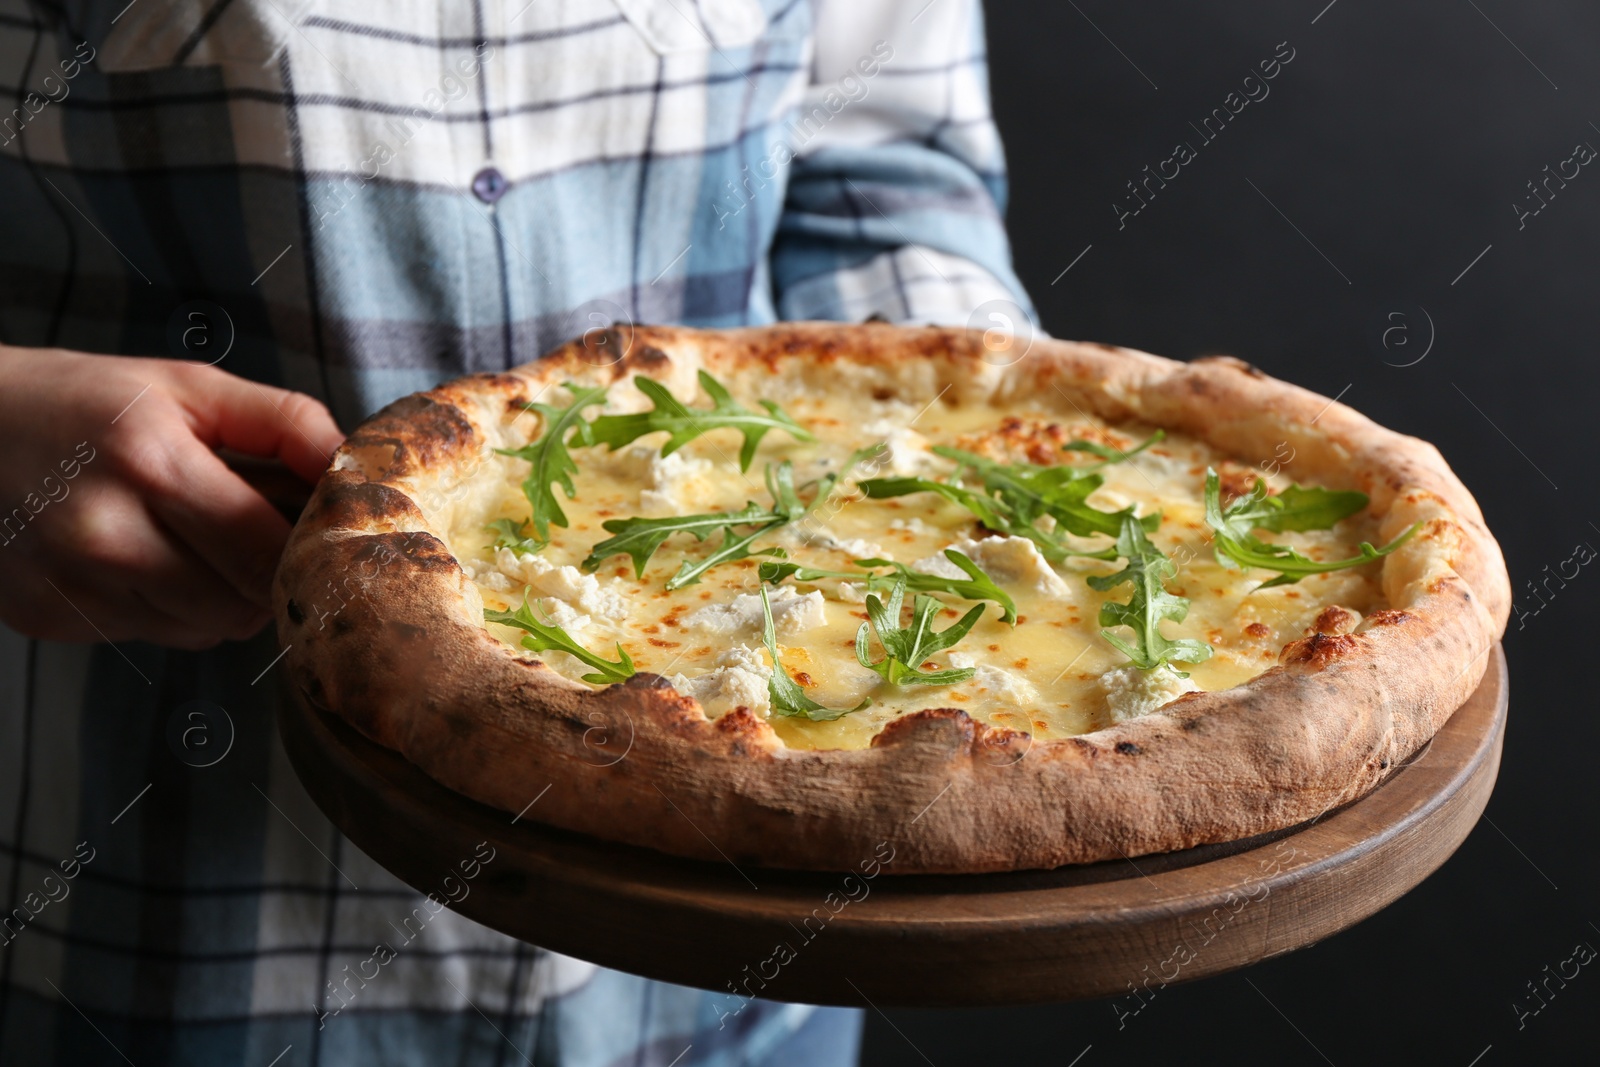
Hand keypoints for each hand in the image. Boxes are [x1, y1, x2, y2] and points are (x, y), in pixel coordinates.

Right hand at [0, 347, 343, 648]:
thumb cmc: (83, 401)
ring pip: (207, 629)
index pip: (268, 552)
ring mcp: (71, 586)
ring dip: (227, 595)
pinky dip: (173, 607)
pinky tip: (148, 557)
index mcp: (150, 465)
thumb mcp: (188, 387)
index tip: (322, 535)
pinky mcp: (48, 619)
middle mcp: (105, 536)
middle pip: (244, 603)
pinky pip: (155, 634)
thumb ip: (283, 422)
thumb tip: (350, 463)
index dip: (309, 551)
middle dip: (273, 575)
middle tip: (262, 533)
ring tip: (200, 539)